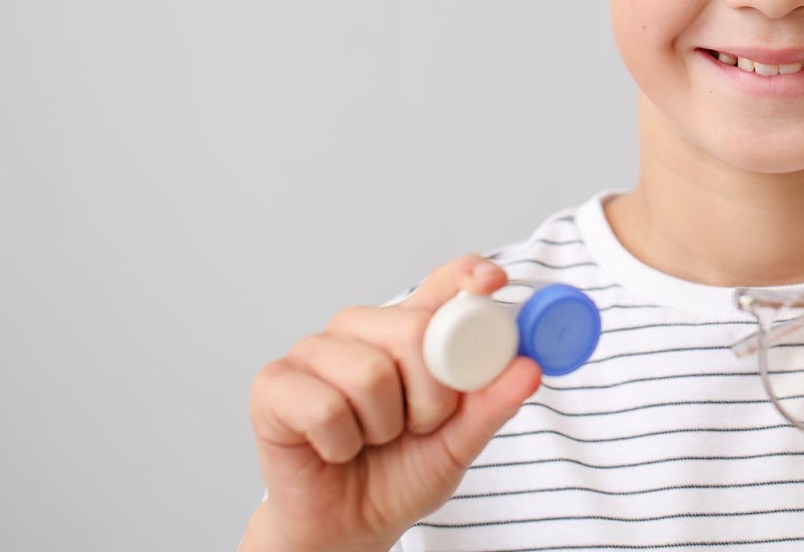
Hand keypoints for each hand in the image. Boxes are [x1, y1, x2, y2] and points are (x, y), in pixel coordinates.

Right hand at [240, 256, 542, 551]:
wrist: (348, 526)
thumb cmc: (400, 474)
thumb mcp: (459, 443)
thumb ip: (491, 404)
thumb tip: (530, 368)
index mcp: (410, 330)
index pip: (442, 284)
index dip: (467, 276)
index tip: (492, 282)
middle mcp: (362, 328)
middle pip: (413, 331)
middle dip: (431, 396)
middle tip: (419, 425)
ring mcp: (314, 351)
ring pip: (369, 373)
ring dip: (383, 426)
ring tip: (373, 438)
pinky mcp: (273, 383)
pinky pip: (325, 407)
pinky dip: (341, 443)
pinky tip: (336, 448)